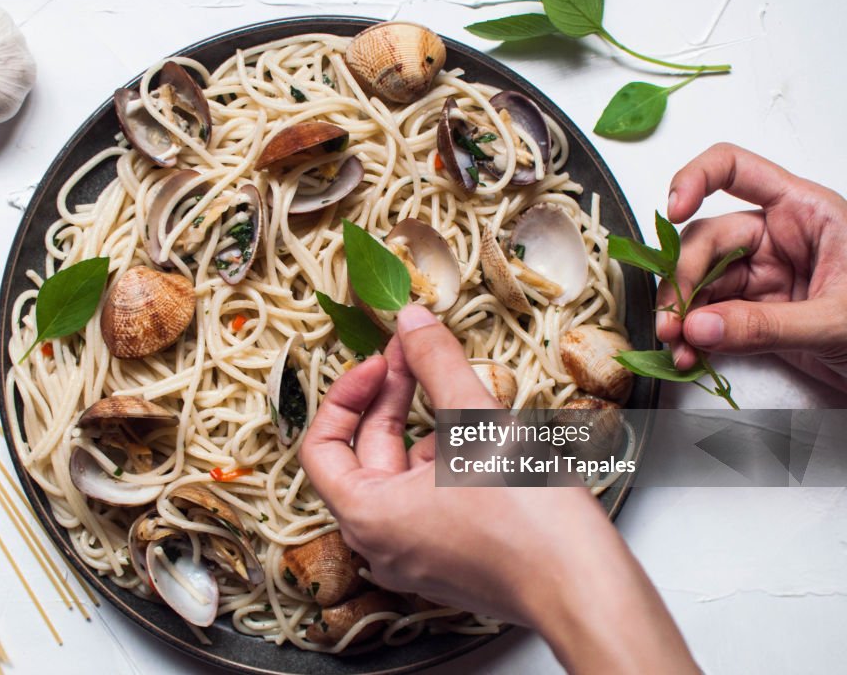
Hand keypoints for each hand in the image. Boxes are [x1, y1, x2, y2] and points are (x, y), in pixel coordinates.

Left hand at [301, 304, 697, 673]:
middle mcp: (381, 544)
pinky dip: (444, 461)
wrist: (587, 589)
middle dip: (390, 398)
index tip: (381, 361)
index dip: (346, 394)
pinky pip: (429, 501)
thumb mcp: (476, 422)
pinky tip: (480, 435)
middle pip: (365, 454)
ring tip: (457, 390)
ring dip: (423, 427)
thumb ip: (436, 363)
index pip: (321, 445)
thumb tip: (411, 319)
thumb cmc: (529, 519)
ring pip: (403, 476)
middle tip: (415, 353)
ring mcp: (416, 556)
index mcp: (367, 516)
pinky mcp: (450, 560)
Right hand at [659, 143, 846, 391]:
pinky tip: (692, 358)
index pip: (735, 169)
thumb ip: (765, 326)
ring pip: (700, 282)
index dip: (695, 178)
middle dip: (683, 279)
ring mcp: (763, 275)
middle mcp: (778, 236)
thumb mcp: (837, 323)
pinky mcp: (754, 312)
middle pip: (706, 238)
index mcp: (805, 212)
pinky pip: (709, 317)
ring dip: (682, 315)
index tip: (672, 210)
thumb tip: (698, 326)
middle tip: (674, 321)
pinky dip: (694, 338)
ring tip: (680, 349)